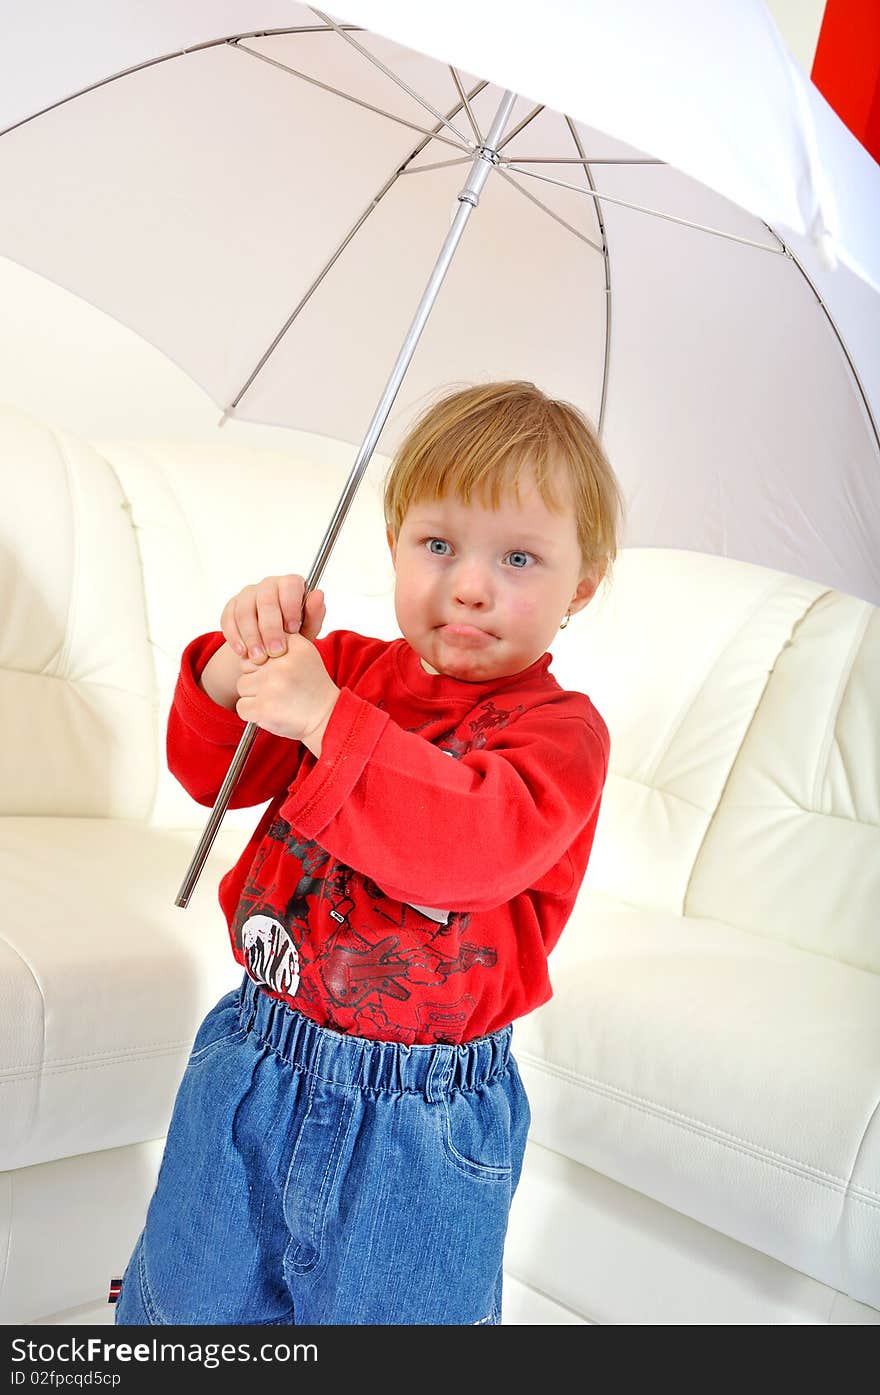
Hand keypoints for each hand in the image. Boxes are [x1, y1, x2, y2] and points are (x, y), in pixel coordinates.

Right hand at [221, 575, 325, 662]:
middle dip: (270, 628)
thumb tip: (318, 594)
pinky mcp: (232, 606)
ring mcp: (248, 594)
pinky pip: (229, 619)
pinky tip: (242, 652)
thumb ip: (314, 615)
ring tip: (259, 657)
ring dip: (252, 636)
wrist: (270, 646)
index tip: (293, 630)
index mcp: (290, 584)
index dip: (291, 607)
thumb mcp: (308, 628)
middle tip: (276, 651)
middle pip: (266, 600)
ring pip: (245, 611)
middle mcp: (268, 585)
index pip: (290, 585)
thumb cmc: (293, 633)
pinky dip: (235, 637)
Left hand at [235, 633, 339, 753]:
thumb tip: (252, 635)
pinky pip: (241, 706)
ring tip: (275, 700)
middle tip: (278, 687)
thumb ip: (282, 640)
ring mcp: (272, 685)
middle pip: (246, 664)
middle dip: (257, 677)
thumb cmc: (311, 687)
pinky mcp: (264, 707)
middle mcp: (283, 663)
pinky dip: (252, 713)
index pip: (259, 644)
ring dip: (254, 696)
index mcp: (294, 646)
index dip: (264, 661)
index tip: (279, 671)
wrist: (326, 717)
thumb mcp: (304, 654)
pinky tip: (270, 712)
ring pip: (242, 685)